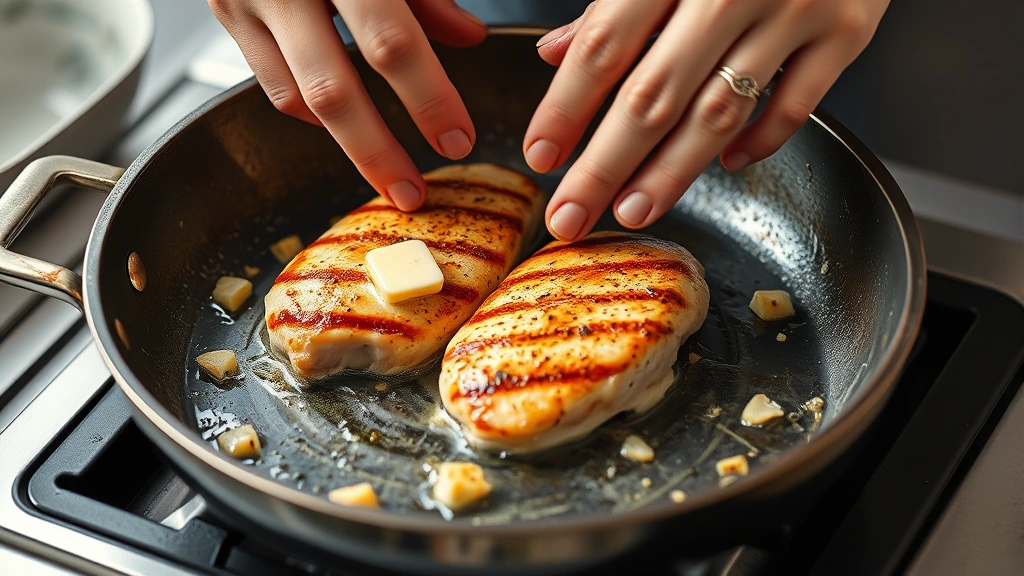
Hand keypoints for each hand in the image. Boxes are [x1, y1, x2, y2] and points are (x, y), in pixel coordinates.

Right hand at [209, 0, 486, 210]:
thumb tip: (467, 38)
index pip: (391, 41)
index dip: (428, 98)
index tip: (457, 138)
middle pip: (331, 89)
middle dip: (376, 151)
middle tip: (411, 192)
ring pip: (295, 96)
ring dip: (344, 142)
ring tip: (386, 169)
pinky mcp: (226, 11)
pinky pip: (270, 82)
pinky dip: (310, 112)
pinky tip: (343, 124)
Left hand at [525, 0, 888, 240]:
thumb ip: (616, 3)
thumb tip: (557, 53)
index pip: (605, 45)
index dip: (566, 107)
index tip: (540, 154)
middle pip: (653, 94)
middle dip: (604, 166)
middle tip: (571, 214)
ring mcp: (794, 7)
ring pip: (720, 112)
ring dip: (671, 172)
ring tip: (633, 210)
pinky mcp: (846, 29)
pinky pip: (796, 105)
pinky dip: (758, 142)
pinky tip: (724, 165)